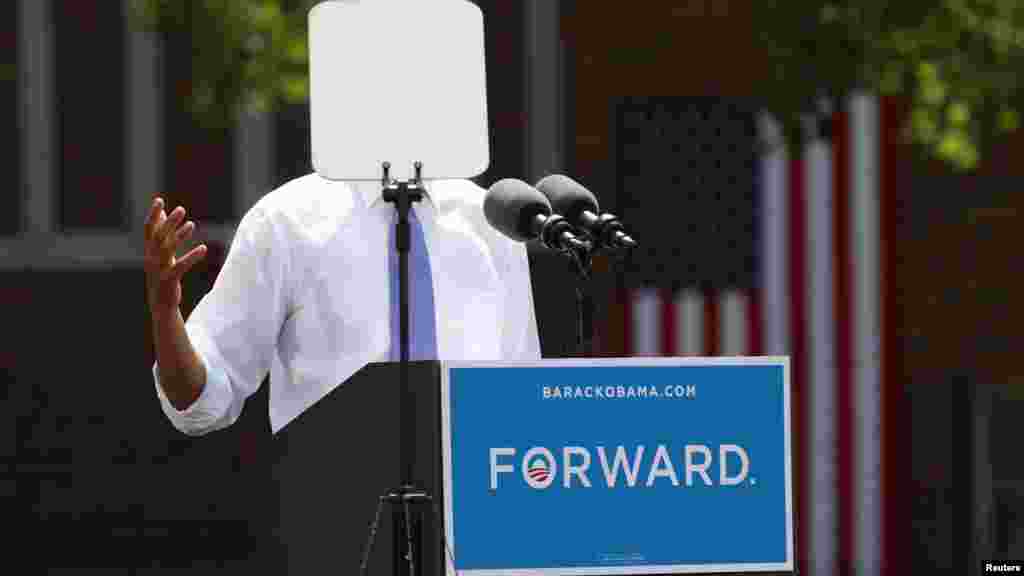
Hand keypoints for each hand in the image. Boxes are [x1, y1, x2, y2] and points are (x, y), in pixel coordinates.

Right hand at [144, 196, 206, 319]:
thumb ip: (163, 235)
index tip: (159, 200)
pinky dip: (191, 257)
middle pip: (158, 236)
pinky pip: (180, 266)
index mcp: (150, 251)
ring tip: (192, 224)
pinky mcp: (168, 280)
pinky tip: (203, 248)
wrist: (160, 304)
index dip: (153, 215)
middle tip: (181, 209)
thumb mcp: (161, 254)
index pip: (149, 230)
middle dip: (169, 222)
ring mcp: (158, 270)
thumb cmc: (163, 275)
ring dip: (179, 236)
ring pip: (167, 249)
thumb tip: (162, 215)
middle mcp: (151, 258)